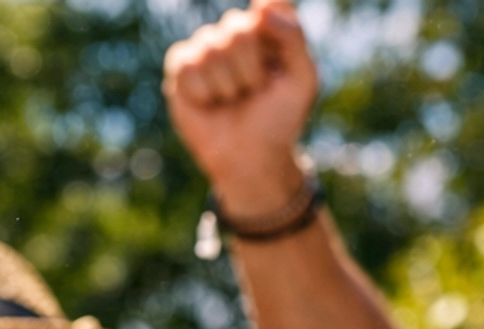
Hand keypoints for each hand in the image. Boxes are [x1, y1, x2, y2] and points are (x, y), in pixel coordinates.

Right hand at [164, 0, 317, 215]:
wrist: (252, 159)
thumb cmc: (278, 119)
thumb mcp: (302, 80)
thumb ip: (293, 36)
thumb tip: (260, 6)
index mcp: (265, 28)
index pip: (266, 6)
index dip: (266, 23)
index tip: (269, 47)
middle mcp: (234, 32)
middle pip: (237, 28)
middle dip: (250, 70)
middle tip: (253, 92)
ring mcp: (205, 47)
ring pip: (211, 49)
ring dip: (228, 86)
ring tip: (233, 100)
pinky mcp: (181, 68)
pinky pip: (188, 67)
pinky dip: (204, 93)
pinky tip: (210, 104)